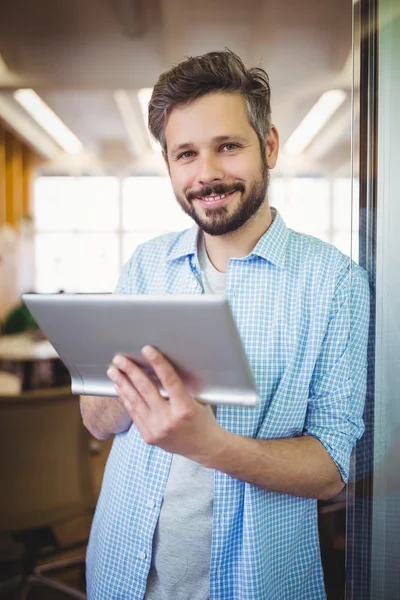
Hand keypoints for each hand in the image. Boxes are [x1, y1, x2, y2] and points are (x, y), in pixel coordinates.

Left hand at [107, 346, 224, 463]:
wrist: (203, 447)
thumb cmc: (202, 419)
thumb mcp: (197, 400)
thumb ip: (180, 387)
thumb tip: (161, 365)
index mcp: (185, 409)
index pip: (170, 381)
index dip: (158, 363)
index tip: (147, 350)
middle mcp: (169, 420)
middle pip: (146, 390)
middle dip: (131, 371)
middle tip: (120, 359)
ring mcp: (157, 430)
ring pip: (135, 402)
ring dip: (122, 384)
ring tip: (113, 371)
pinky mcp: (148, 437)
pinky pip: (133, 414)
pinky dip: (125, 399)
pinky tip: (120, 388)